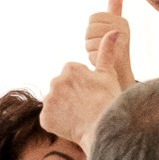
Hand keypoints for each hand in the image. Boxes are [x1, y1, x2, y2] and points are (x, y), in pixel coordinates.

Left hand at [41, 29, 124, 148]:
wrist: (104, 128)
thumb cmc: (109, 101)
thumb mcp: (108, 74)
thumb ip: (106, 51)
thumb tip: (113, 31)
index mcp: (70, 68)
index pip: (72, 75)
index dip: (82, 86)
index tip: (91, 95)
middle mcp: (56, 81)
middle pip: (61, 88)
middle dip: (70, 96)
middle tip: (86, 107)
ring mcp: (49, 99)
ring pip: (55, 103)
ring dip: (63, 108)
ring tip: (79, 116)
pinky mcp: (44, 117)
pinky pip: (49, 118)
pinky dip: (57, 122)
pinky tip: (70, 125)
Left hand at [81, 0, 136, 88]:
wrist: (121, 75)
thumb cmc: (116, 48)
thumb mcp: (117, 24)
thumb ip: (116, 5)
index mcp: (121, 21)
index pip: (93, 18)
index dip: (93, 29)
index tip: (102, 36)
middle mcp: (123, 29)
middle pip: (90, 29)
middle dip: (90, 40)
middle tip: (100, 48)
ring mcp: (120, 42)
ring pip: (89, 41)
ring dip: (91, 50)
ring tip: (102, 55)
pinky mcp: (114, 56)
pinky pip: (91, 53)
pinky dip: (93, 59)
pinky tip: (102, 62)